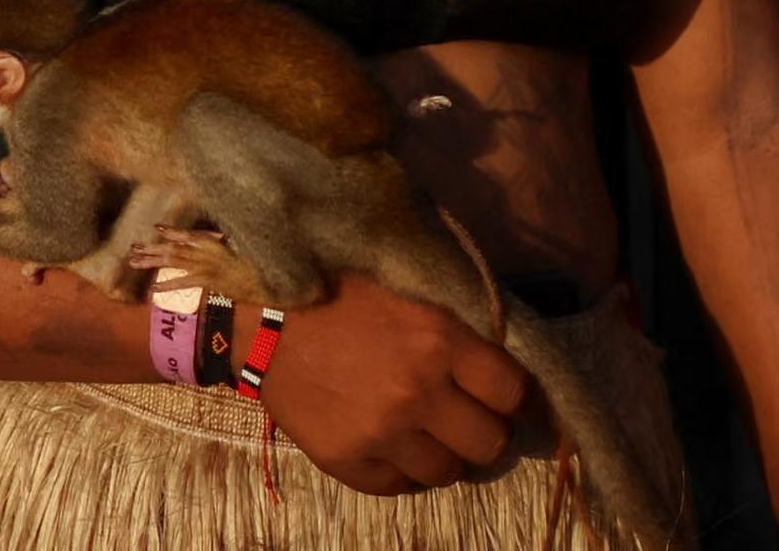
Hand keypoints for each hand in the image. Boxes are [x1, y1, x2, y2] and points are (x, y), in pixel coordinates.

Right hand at [256, 273, 531, 494]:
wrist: (264, 319)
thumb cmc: (342, 292)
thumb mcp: (411, 290)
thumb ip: (457, 327)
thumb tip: (503, 358)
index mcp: (439, 340)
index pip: (511, 391)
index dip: (514, 397)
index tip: (505, 397)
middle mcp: (417, 392)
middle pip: (488, 442)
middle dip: (486, 432)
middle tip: (470, 419)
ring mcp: (381, 433)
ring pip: (447, 473)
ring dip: (446, 456)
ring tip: (431, 436)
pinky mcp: (347, 461)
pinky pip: (398, 487)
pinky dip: (403, 470)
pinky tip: (394, 446)